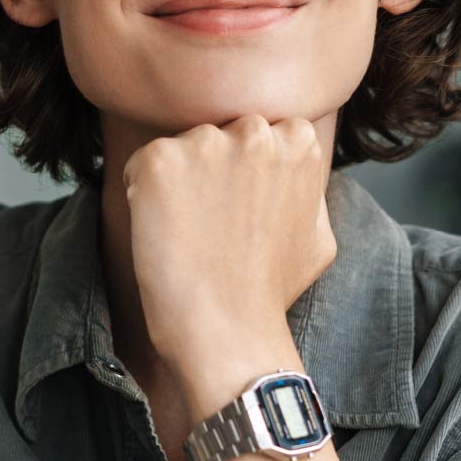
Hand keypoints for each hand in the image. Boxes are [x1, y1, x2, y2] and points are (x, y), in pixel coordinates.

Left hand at [120, 113, 336, 392]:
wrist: (227, 330)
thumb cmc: (270, 292)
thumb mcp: (319, 235)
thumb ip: (308, 189)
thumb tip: (298, 170)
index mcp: (298, 142)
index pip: (260, 130)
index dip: (245, 169)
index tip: (240, 207)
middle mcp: (254, 132)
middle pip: (219, 132)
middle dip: (212, 166)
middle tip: (211, 221)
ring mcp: (205, 143)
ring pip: (182, 148)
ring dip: (179, 180)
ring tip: (189, 232)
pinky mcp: (159, 162)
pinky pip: (142, 165)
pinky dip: (143, 194)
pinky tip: (163, 232)